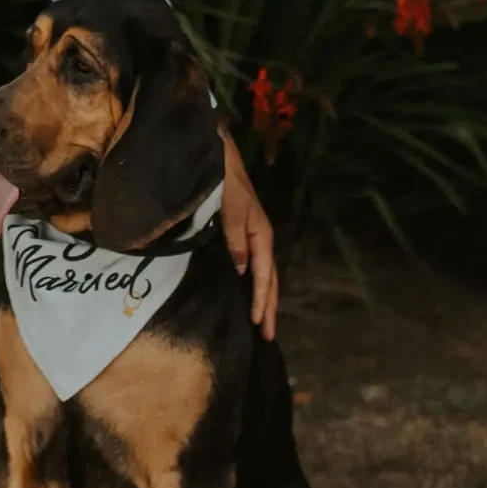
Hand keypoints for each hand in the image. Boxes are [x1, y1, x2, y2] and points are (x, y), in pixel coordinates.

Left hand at [220, 129, 277, 337]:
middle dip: (268, 307)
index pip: (263, 275)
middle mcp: (260, 237)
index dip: (261, 300)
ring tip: (263, 321)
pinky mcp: (241, 231)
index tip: (258, 324)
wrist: (217, 152)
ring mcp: (251, 234)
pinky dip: (254, 282)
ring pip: (262, 273)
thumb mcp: (232, 208)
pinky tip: (248, 291)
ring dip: (263, 298)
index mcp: (261, 233)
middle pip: (268, 278)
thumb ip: (235, 238)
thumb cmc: (226, 179)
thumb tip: (241, 270)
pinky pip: (252, 264)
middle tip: (268, 335)